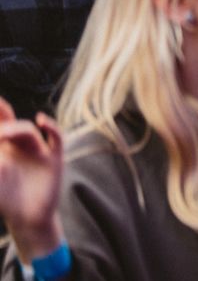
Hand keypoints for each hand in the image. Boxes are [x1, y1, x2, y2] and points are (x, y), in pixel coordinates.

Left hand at [0, 97, 63, 260]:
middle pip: (11, 122)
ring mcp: (38, 151)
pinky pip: (56, 138)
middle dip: (2, 112)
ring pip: (28, 131)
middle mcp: (19, 146)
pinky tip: (41, 121)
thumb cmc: (6, 201)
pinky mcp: (54, 158)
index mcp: (3, 150)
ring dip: (15, 128)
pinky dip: (51, 127)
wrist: (28, 220)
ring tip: (1, 133)